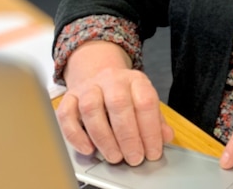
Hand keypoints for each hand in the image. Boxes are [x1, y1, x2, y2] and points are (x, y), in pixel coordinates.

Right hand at [55, 41, 173, 164]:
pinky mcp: (70, 97)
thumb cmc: (126, 94)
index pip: (145, 101)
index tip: (152, 152)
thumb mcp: (145, 101)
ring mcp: (89, 87)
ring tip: (114, 156)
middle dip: (128, 136)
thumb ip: (156, 120)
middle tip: (133, 157)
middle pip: (118, 103)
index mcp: (135, 80)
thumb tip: (166, 137)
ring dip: (104, 137)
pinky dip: (76, 135)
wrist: (100, 74)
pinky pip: (66, 114)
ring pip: (91, 108)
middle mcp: (111, 79)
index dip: (150, 130)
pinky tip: (88, 149)